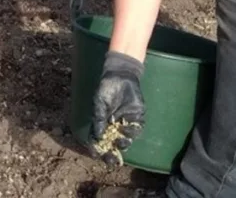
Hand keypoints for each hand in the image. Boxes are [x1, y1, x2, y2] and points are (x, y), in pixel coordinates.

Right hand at [91, 50, 145, 166]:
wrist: (121, 75)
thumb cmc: (107, 88)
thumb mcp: (99, 103)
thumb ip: (98, 119)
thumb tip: (97, 136)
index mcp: (104, 123)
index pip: (101, 140)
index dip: (99, 149)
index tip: (98, 156)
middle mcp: (115, 125)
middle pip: (114, 144)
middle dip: (113, 153)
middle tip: (113, 159)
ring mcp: (127, 122)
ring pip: (126, 139)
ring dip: (124, 143)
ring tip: (121, 141)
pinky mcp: (138, 117)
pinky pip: (137, 129)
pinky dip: (132, 132)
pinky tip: (127, 128)